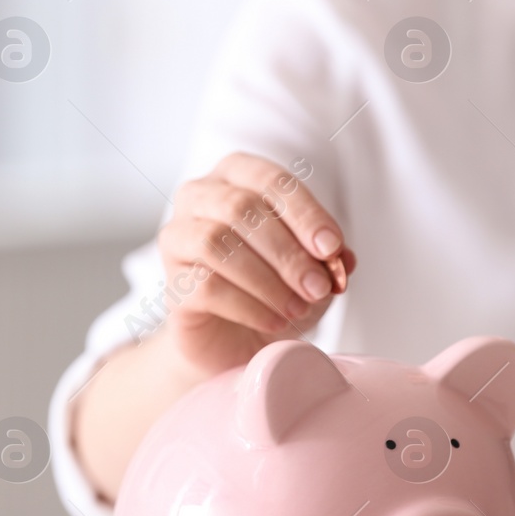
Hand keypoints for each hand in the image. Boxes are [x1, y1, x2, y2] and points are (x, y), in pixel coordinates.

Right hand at [157, 153, 353, 374]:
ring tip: (297, 308)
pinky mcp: (172, 283)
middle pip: (239, 208)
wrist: (237, 339)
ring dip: (266, 280)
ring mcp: (178, 238)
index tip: (331, 248)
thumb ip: (328, 257)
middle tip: (318, 286)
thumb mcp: (313, 268)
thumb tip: (342, 257)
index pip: (270, 181)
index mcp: (237, 175)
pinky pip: (204, 286)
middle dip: (287, 251)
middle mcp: (199, 196)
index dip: (304, 213)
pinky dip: (247, 306)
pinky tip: (273, 321)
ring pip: (215, 243)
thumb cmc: (274, 288)